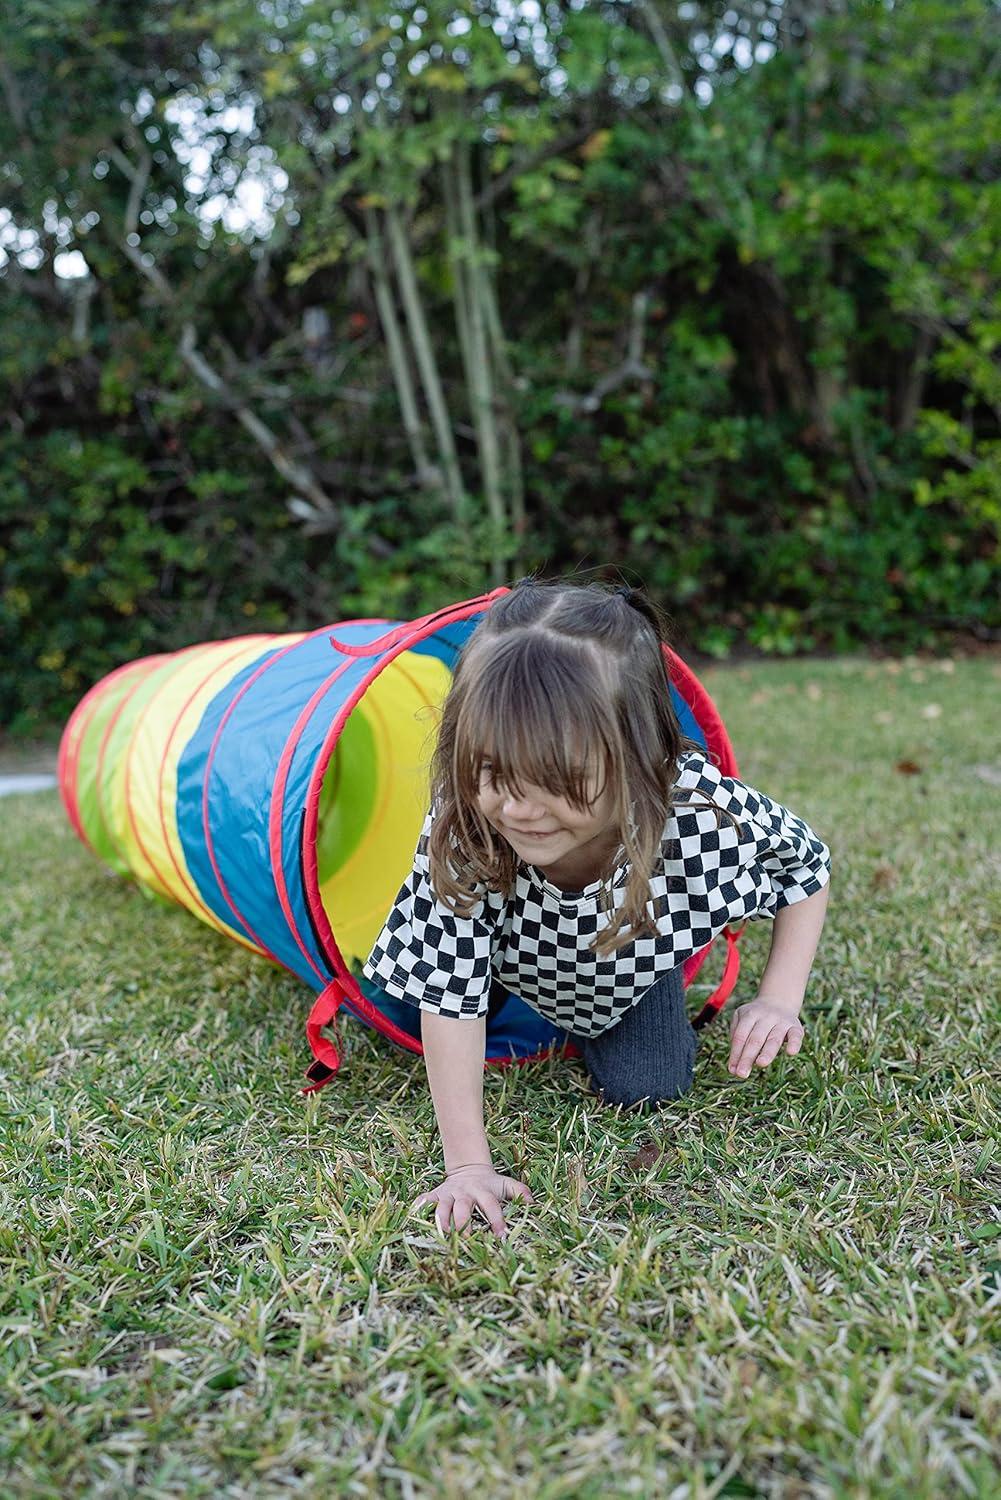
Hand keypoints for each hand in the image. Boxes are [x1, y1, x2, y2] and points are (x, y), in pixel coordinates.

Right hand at [412, 1163, 532, 1240]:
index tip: (501, 1236)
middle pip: (462, 1209)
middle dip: (464, 1225)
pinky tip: (414, 1221)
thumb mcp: (506, 1185)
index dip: (496, 1220)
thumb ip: (520, 1193)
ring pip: (442, 1208)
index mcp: (483, 1191)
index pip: (491, 1206)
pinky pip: (423, 1202)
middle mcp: (464, 1193)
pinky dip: (419, 1210)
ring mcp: (448, 1194)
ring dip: (442, 1222)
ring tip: (444, 1237)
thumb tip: (533, 1204)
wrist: (468, 1170)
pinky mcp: (435, 1195)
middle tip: (466, 1240)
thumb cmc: (490, 1185)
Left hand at [728, 997, 804, 1077]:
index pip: (740, 1036)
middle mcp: (766, 1017)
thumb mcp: (742, 1019)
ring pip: (774, 1039)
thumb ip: (737, 1036)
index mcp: (750, 1015)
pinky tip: (791, 1053)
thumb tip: (734, 1063)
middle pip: (755, 1039)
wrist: (779, 1001)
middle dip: (747, 1057)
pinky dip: (794, 1043)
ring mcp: (782, 1022)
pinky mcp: (796, 1027)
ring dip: (767, 1052)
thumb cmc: (756, 1017)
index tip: (732, 1070)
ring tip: (760, 1064)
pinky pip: (796, 1036)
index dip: (736, 1053)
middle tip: (742, 1074)